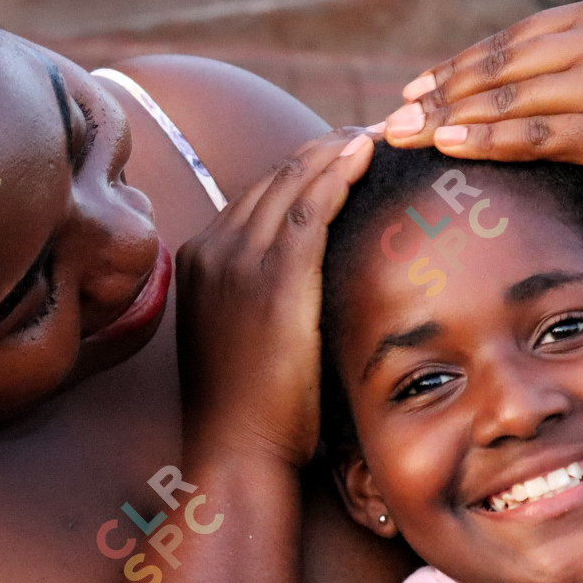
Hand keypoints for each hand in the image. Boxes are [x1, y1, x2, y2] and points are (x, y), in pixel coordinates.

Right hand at [175, 129, 374, 467]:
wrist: (236, 453)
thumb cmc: (250, 411)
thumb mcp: (239, 337)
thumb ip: (259, 294)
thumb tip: (307, 277)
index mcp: (199, 258)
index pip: (260, 191)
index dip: (306, 165)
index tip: (345, 152)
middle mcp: (212, 249)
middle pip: (278, 175)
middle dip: (327, 147)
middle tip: (377, 129)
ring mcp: (239, 261)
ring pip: (295, 181)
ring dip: (340, 149)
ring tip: (384, 132)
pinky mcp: (273, 279)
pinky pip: (310, 207)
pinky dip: (339, 172)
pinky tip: (367, 152)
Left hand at [372, 0, 582, 243]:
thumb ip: (556, 69)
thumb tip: (470, 82)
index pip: (511, 41)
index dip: (455, 66)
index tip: (411, 92)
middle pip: (503, 67)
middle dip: (441, 94)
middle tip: (393, 120)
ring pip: (513, 100)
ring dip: (450, 120)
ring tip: (406, 138)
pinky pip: (536, 134)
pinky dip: (485, 140)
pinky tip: (448, 147)